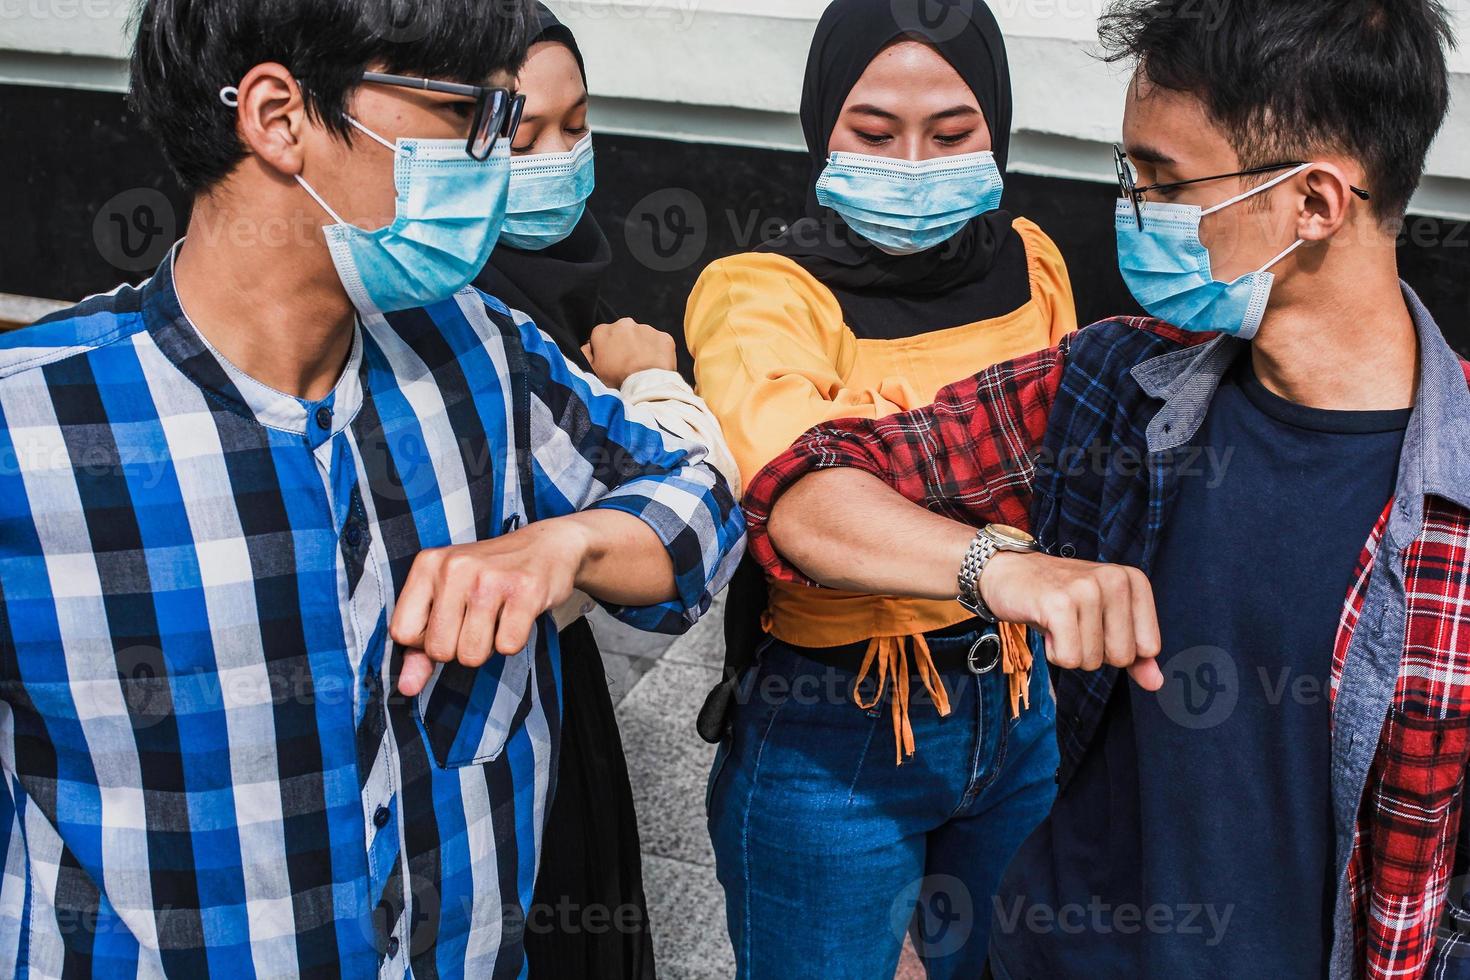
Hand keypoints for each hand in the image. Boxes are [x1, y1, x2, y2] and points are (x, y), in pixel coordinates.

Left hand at [389, 518, 590, 696]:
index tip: (448, 622)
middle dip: (459, 648)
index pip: (402, 632)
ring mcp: (490, 578)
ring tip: (498, 617)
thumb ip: (421, 645)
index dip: (426, 640)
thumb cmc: (490, 577)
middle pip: (438, 650)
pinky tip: (517, 615)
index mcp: (428, 564)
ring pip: (472, 654)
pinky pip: (508, 647)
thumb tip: (407, 688)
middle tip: (477, 620)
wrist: (547, 546)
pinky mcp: (525, 591)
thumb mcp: (447, 599)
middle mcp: (455, 567)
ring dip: (488, 647)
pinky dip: (514, 640)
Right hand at [582, 317, 676, 388]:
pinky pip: (659, 343)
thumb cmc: (616, 381)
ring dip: (641, 348)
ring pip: (642, 336)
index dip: (606, 351)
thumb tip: (588, 346)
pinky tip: (655, 366)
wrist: (645, 388)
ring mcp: (646, 329)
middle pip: (623, 333)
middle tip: (628, 366)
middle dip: (625, 346)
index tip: (612, 363)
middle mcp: (624, 324)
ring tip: (642, 368)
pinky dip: (658, 352)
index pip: (602, 336)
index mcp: (603, 331)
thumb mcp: (592, 370)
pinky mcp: (664, 337)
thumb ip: (585, 354)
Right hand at [979, 551, 1163, 690]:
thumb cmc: (1058, 599)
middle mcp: (1115, 580)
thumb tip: (1156, 683)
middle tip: (1072, 623)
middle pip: (1121, 657)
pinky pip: (1069, 659)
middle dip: (1092, 652)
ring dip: (1069, 652)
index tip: (1094, 623)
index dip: (1116, 647)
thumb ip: (1134, 651)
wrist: (1007, 572)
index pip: (1148, 647)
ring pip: (1092, 661)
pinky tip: (1045, 627)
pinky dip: (1053, 653)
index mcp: (1133, 580)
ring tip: (1057, 623)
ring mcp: (1087, 589)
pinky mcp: (1059, 604)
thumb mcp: (1103, 620)